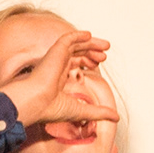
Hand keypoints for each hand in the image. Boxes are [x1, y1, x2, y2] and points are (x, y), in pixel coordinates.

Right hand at [1, 28, 116, 130]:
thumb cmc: (52, 109)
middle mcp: (56, 67)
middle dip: (92, 52)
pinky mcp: (55, 51)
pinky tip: (89, 35)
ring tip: (105, 46)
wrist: (37, 102)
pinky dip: (78, 35)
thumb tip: (116, 117)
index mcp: (58, 80)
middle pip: (76, 54)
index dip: (87, 62)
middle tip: (105, 53)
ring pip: (75, 45)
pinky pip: (68, 38)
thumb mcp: (83, 111)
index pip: (74, 65)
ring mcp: (55, 58)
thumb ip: (100, 112)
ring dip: (90, 44)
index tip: (98, 64)